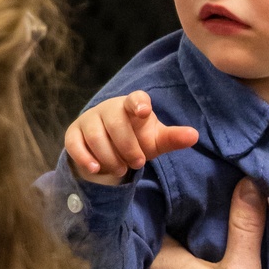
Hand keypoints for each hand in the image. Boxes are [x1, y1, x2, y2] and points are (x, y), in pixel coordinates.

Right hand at [66, 91, 198, 184]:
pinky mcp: (74, 133)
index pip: (136, 98)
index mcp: (133, 105)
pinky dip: (85, 158)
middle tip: (138, 163)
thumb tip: (194, 136)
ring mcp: (89, 119)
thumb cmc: (137, 140)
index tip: (142, 111)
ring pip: (97, 137)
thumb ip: (173, 138)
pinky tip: (96, 168)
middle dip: (128, 147)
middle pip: (116, 123)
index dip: (138, 103)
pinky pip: (75, 144)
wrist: (110, 150)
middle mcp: (109, 108)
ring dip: (110, 157)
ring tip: (121, 169)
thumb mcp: (156, 141)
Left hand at [133, 178, 266, 268]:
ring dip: (153, 249)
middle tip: (181, 209)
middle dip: (160, 222)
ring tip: (174, 235)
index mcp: (158, 259)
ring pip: (140, 262)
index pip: (152, 213)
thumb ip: (245, 225)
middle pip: (144, 236)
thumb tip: (248, 181)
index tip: (181, 187)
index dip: (168, 199)